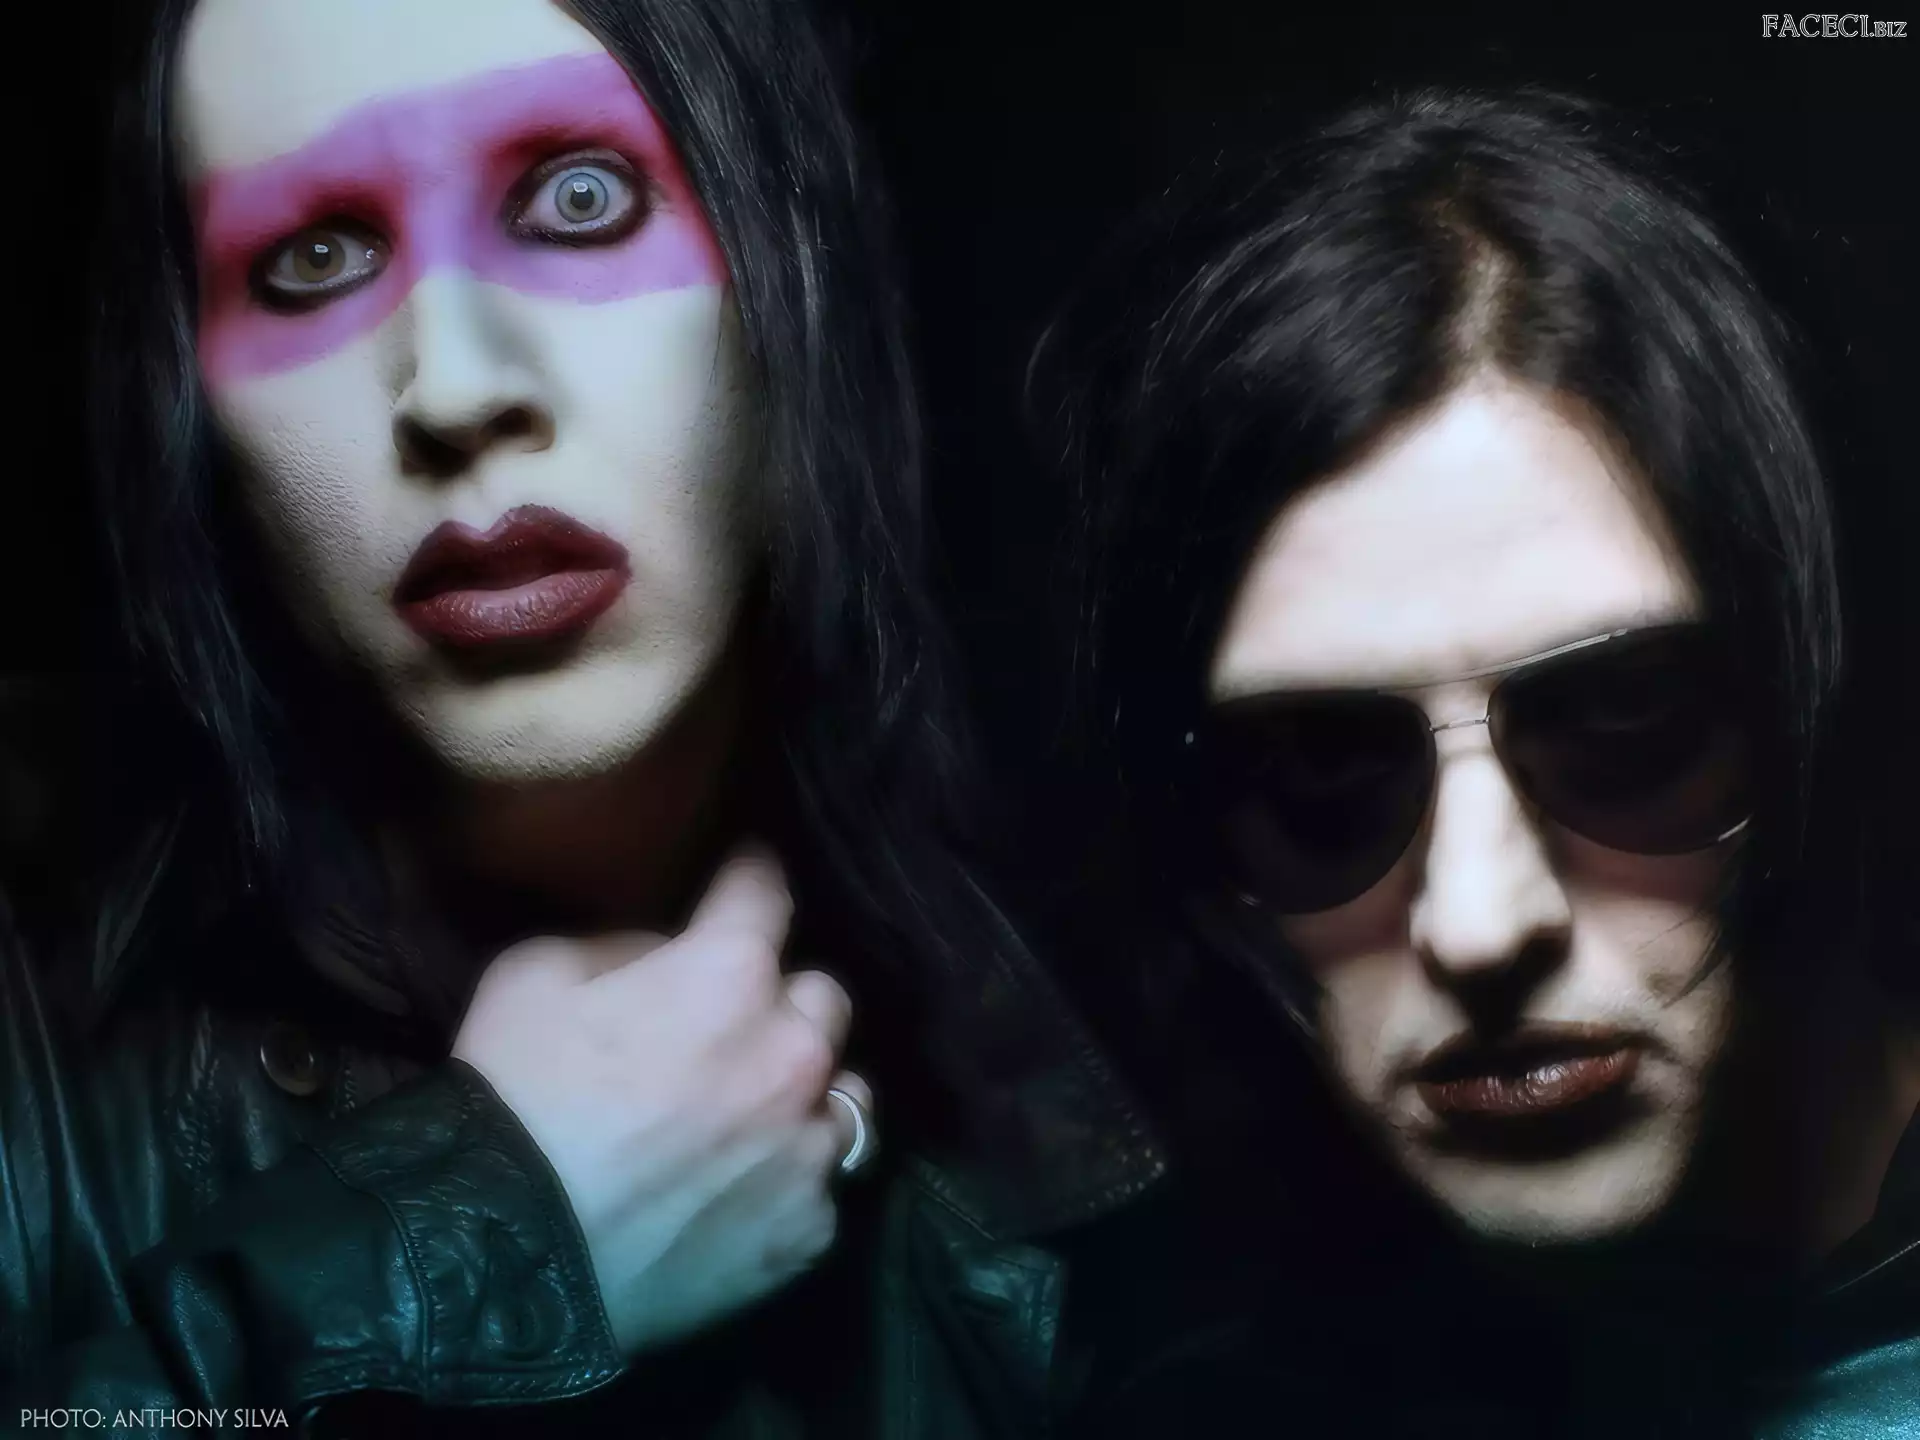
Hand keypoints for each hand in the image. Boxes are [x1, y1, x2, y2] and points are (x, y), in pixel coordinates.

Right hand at [451, 846, 870, 1355]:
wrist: (506, 1256)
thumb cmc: (512, 1098)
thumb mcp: (536, 973)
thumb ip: (624, 945)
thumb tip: (668, 955)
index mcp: (729, 975)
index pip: (767, 892)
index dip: (751, 877)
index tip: (746, 874)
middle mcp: (792, 1052)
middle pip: (825, 997)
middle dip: (783, 997)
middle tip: (734, 1020)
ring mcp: (808, 1147)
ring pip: (846, 1093)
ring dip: (806, 1090)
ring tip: (757, 1111)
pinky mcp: (808, 1229)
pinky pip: (820, 1185)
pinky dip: (788, 1179)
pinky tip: (741, 1190)